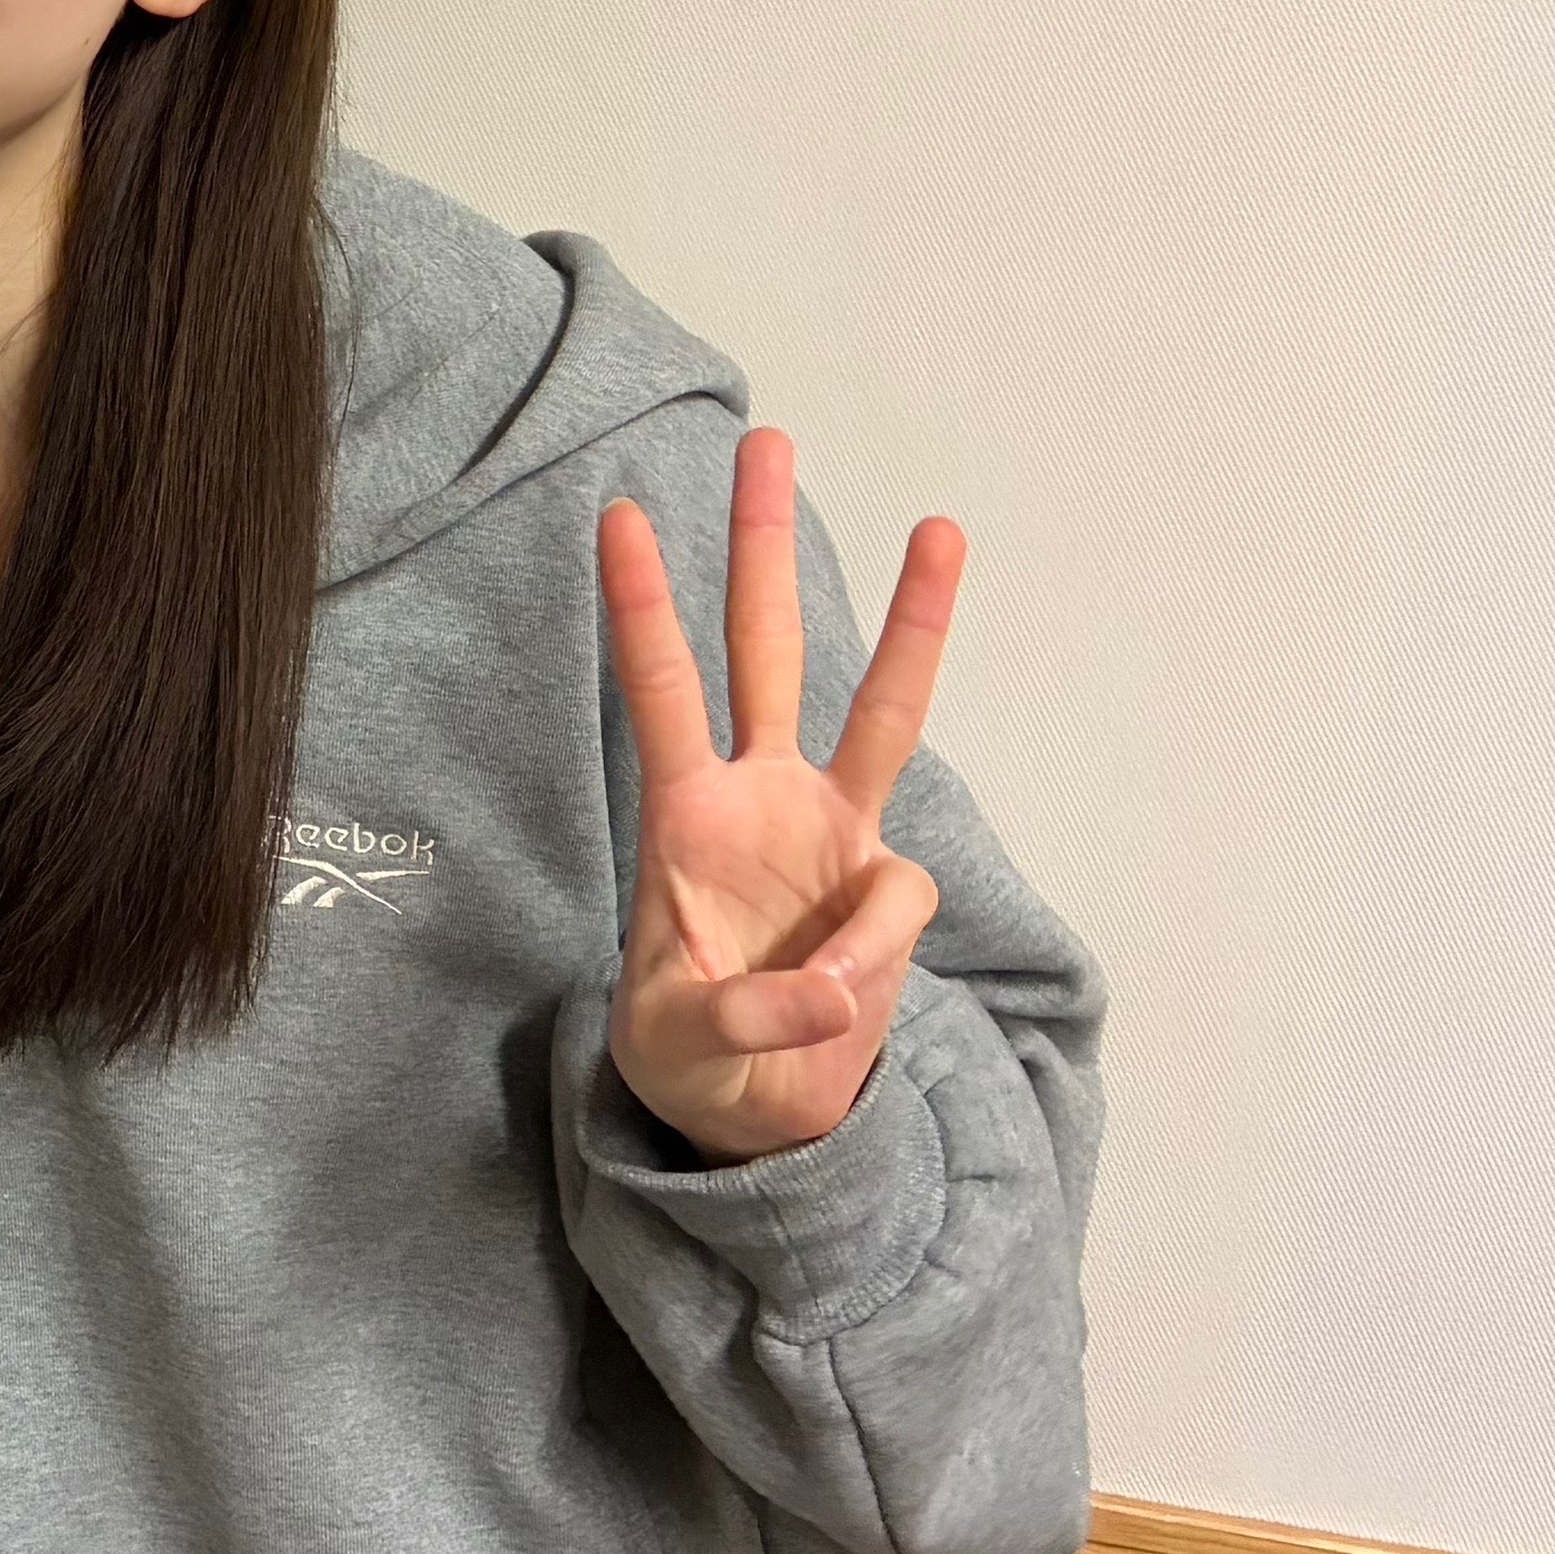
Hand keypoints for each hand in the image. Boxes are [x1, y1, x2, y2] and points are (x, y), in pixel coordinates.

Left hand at [598, 427, 963, 1162]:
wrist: (755, 1114)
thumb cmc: (692, 1058)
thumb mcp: (683, 1049)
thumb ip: (750, 1021)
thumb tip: (829, 997)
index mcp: (684, 815)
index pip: (660, 690)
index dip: (640, 607)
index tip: (614, 514)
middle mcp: (763, 797)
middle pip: (768, 648)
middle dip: (762, 547)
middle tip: (764, 439)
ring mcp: (831, 832)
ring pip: (879, 707)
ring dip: (912, 620)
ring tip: (940, 526)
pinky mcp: (885, 888)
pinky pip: (900, 901)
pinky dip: (871, 960)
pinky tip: (829, 1010)